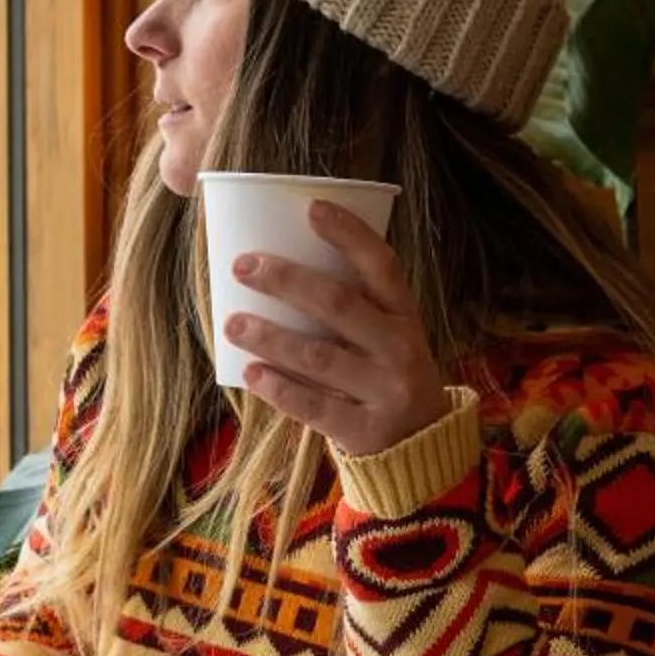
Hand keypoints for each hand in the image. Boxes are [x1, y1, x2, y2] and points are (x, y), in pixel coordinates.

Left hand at [223, 200, 446, 458]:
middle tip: (244, 266)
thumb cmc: (383, 376)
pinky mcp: (366, 431)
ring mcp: (386, 392)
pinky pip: (314, 406)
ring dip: (271, 336)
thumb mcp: (385, 337)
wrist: (421, 448)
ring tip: (233, 323)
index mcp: (405, 316)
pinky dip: (280, 388)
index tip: (312, 207)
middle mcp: (400, 349)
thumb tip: (271, 268)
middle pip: (339, 305)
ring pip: (319, 356)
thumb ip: (348, 309)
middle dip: (287, 281)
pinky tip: (251, 373)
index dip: (350, 234)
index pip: (383, 265)